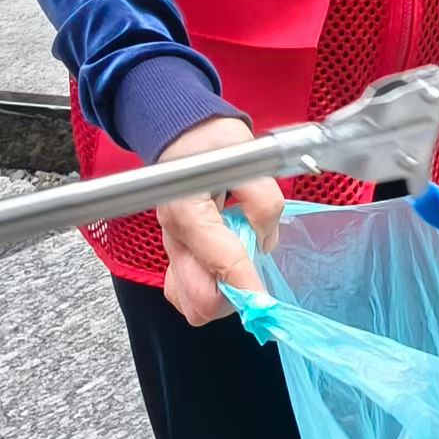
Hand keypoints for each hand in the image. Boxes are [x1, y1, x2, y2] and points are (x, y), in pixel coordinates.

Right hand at [153, 116, 283, 325]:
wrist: (183, 134)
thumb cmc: (212, 142)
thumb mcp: (247, 156)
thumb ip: (262, 200)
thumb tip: (266, 241)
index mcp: (189, 212)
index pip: (221, 262)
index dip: (248, 287)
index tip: (267, 304)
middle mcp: (174, 237)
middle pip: (199, 299)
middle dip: (232, 298)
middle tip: (255, 279)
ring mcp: (172, 248)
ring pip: (190, 303)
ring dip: (220, 298)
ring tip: (241, 273)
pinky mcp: (176, 253)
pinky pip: (185, 291)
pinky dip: (208, 291)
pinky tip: (225, 271)